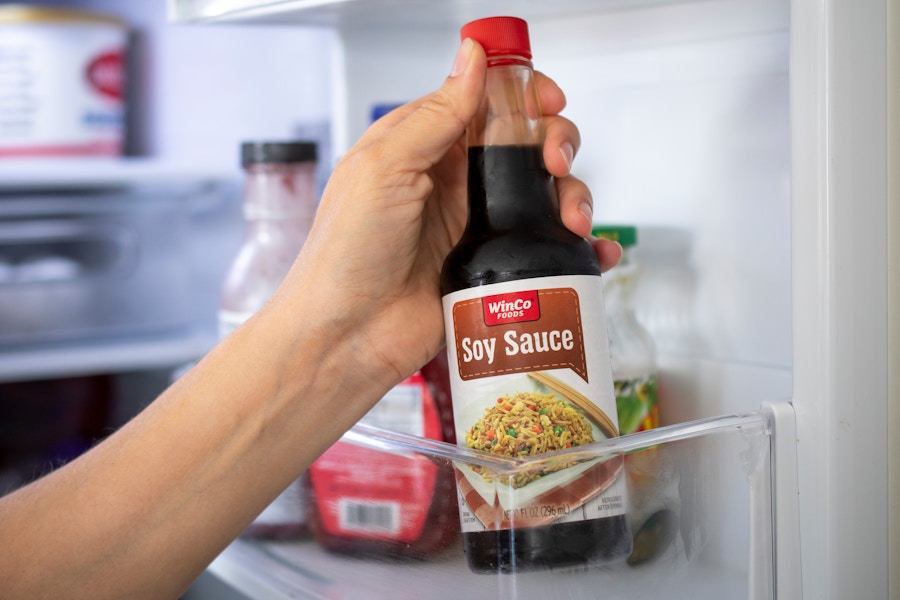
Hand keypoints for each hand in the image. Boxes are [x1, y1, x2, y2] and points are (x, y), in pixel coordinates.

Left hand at [281, 39, 621, 390]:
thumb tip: (471, 60)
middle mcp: (452, 182)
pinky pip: (545, 251)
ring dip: (573, 197)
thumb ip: (435, 116)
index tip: (547, 101)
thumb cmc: (346, 255)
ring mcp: (475, 227)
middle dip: (556, 144)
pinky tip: (590, 253)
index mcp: (421, 146)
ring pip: (543, 195)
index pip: (483, 101)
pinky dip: (576, 249)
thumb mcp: (383, 168)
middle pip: (524, 144)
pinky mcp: (492, 269)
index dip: (523, 94)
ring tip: (572, 221)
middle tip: (555, 165)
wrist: (346, 338)